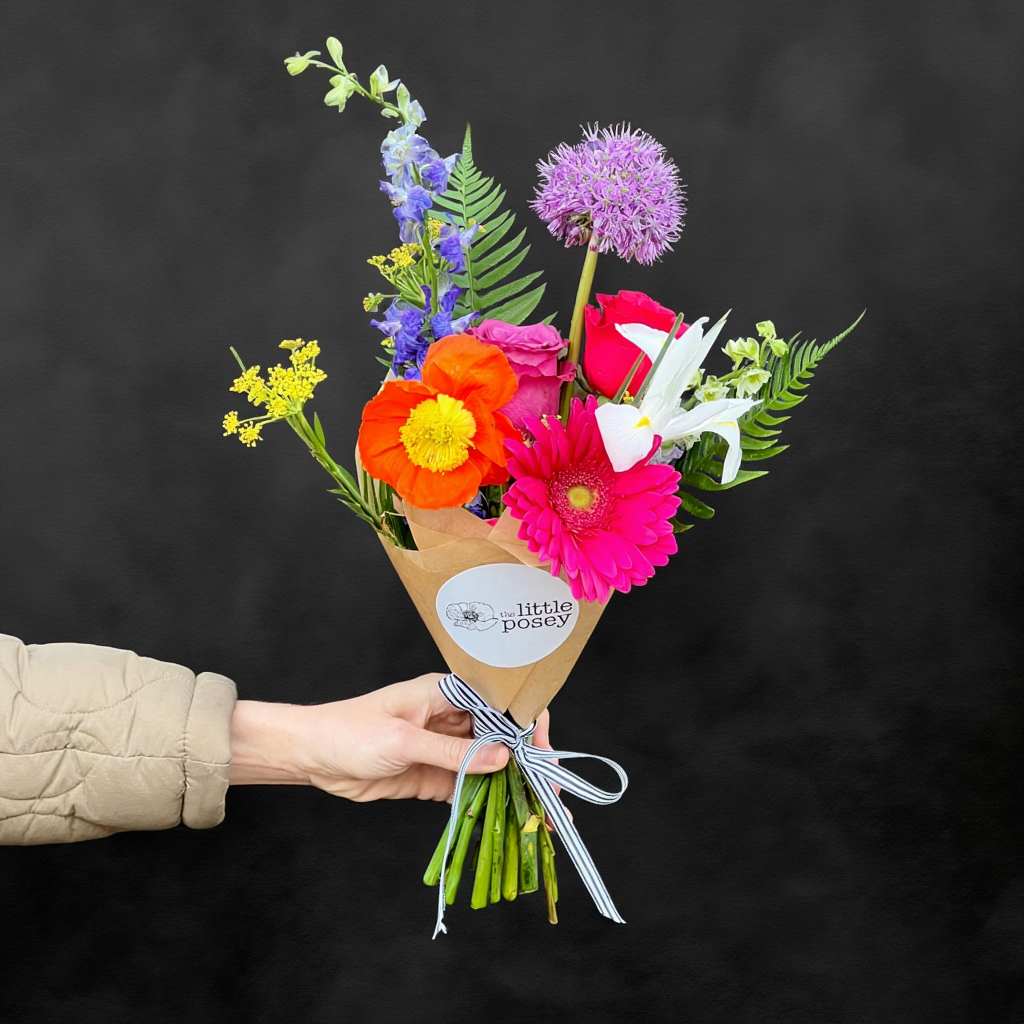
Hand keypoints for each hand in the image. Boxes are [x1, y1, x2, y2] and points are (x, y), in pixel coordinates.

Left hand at [228, 673, 551, 802]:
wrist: (310, 756)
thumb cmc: (349, 732)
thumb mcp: (402, 740)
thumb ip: (452, 753)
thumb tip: (503, 760)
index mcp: (447, 693)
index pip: (501, 703)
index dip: (528, 725)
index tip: (542, 754)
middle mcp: (452, 718)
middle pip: (502, 739)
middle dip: (529, 764)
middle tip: (551, 796)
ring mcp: (444, 748)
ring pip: (490, 767)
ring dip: (514, 789)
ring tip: (541, 816)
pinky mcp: (433, 776)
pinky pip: (469, 788)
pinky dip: (489, 803)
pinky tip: (509, 820)